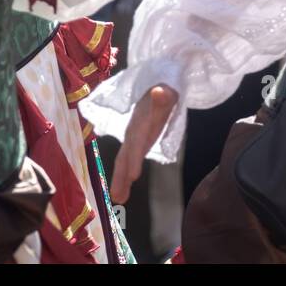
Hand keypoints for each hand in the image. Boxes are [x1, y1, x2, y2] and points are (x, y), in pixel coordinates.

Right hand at [109, 84, 177, 203]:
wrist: (156, 85)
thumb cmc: (164, 90)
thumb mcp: (167, 92)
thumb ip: (164, 94)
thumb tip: (159, 91)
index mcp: (140, 121)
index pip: (137, 141)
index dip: (135, 157)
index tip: (134, 175)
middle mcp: (133, 131)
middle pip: (125, 155)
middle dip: (122, 175)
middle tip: (118, 196)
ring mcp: (133, 139)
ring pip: (124, 161)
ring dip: (120, 180)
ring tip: (119, 200)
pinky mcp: (136, 144)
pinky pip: (128, 163)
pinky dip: (125, 178)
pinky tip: (122, 195)